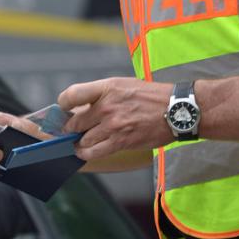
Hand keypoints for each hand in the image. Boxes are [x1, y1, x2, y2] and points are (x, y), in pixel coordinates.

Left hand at [58, 77, 173, 160]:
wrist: (175, 109)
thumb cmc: (149, 96)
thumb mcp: (121, 85)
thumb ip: (101, 94)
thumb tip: (81, 107)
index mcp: (106, 88)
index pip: (72, 95)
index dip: (63, 104)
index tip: (63, 109)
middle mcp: (107, 106)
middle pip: (75, 121)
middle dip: (70, 127)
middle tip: (69, 130)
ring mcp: (113, 125)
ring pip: (84, 139)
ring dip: (78, 142)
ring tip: (77, 142)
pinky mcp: (122, 142)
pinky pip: (96, 151)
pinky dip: (86, 153)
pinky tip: (84, 152)